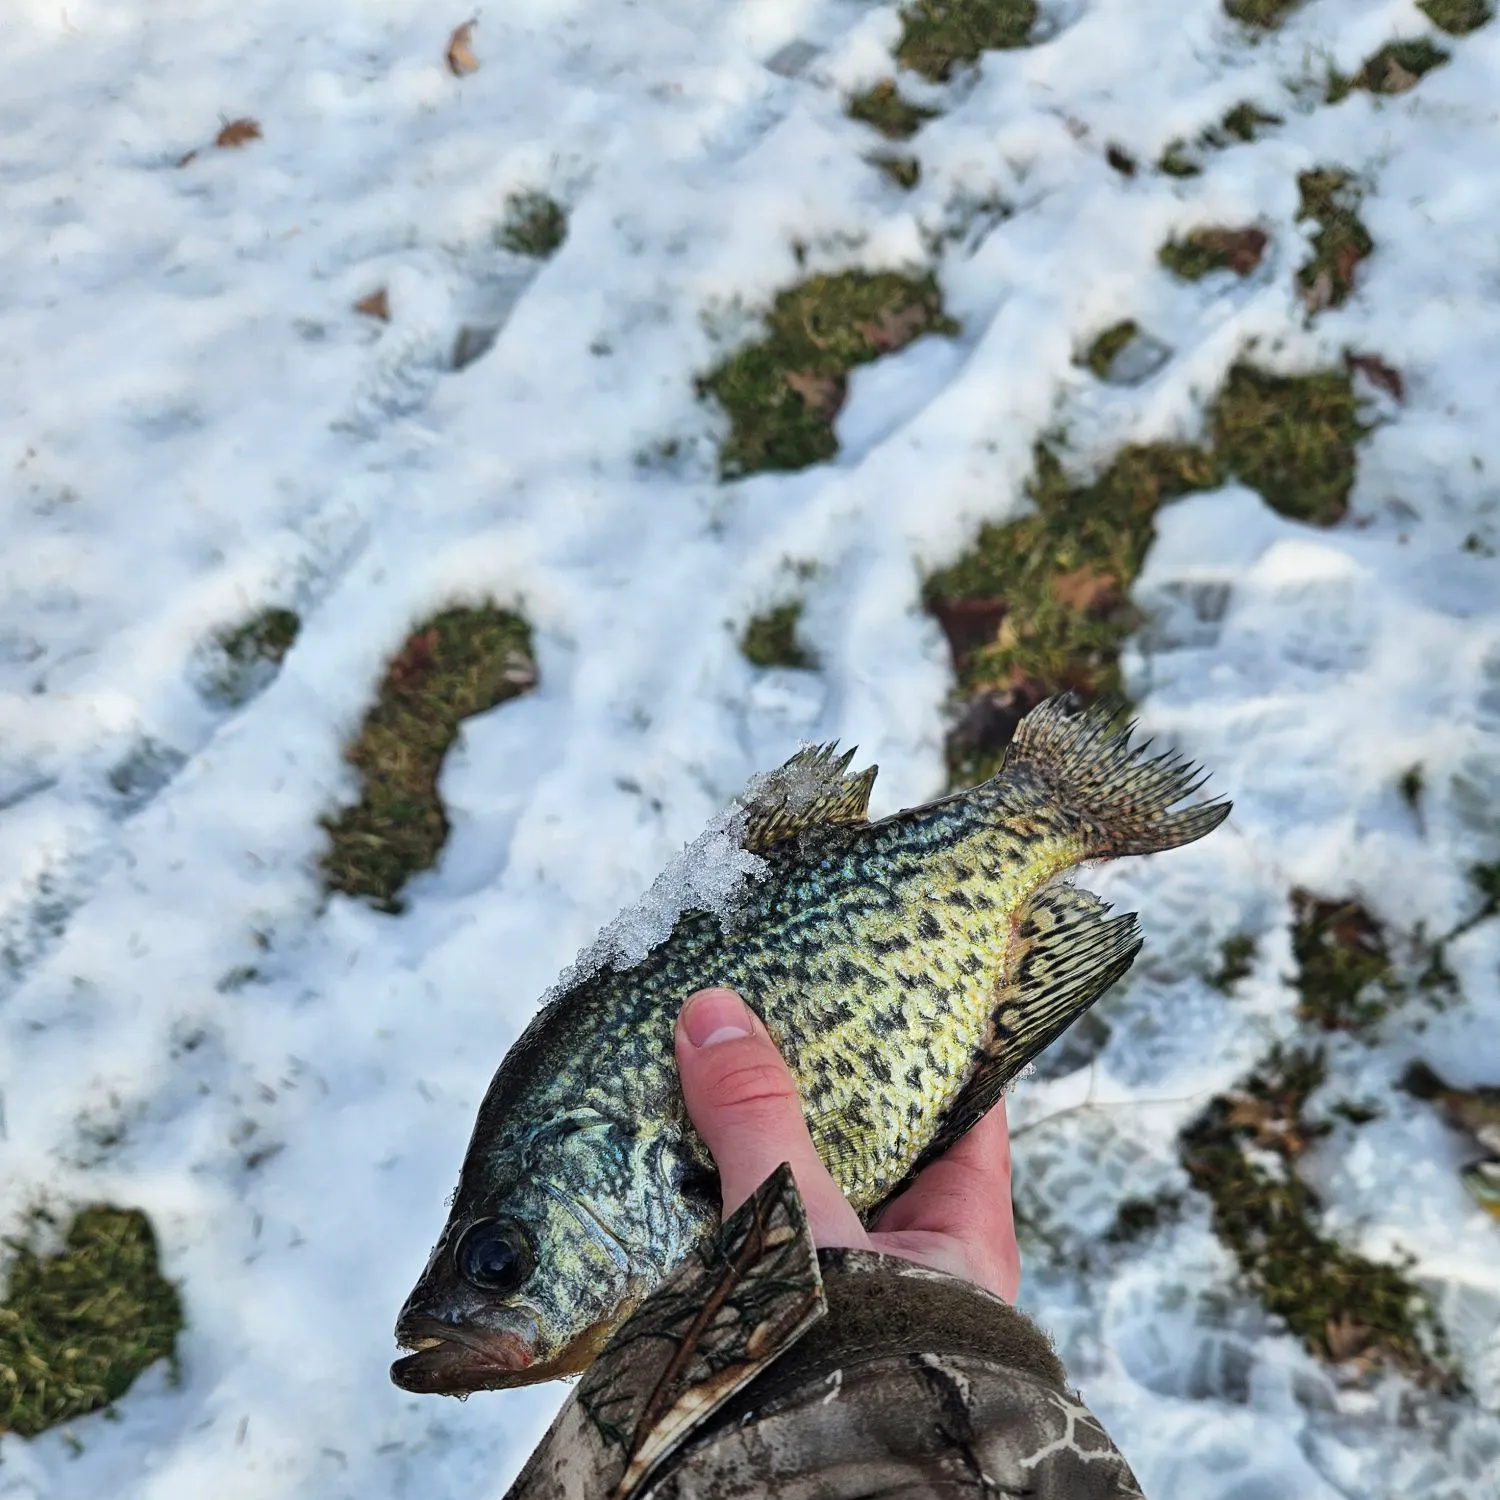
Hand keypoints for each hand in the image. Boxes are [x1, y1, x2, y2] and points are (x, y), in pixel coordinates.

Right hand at [674, 987, 1020, 1301]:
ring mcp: (862, 1285)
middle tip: (786, 1001)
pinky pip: (777, 1224)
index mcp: (966, 1233)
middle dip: (836, 1078)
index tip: (892, 976)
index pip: (969, 1105)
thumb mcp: (802, 1223)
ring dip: (779, 1132)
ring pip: (825, 1179)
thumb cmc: (840, 1362)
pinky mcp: (800, 1312)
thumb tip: (713, 1012)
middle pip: (887, 1136)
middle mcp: (922, 1257)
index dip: (936, 1040)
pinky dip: (742, 1186)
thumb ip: (758, 1119)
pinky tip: (692, 1142)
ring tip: (726, 1051)